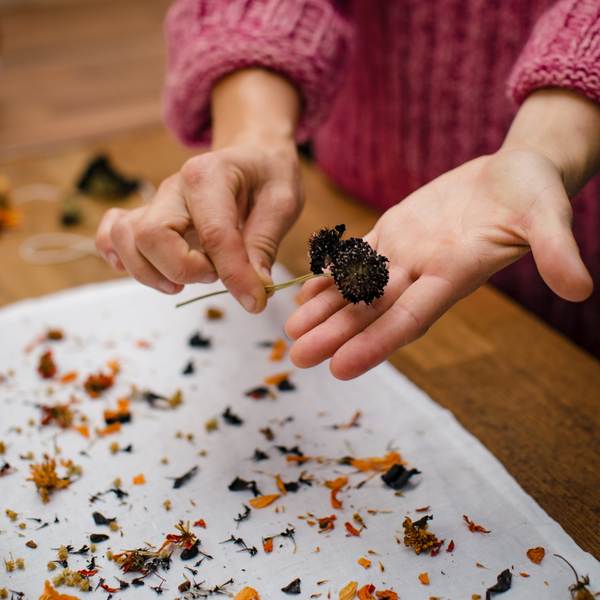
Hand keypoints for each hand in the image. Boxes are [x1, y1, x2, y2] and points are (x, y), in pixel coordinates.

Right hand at [95, 140, 302, 311]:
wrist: (253, 156)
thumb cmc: (267, 176)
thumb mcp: (282, 203)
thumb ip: (264, 245)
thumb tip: (255, 288)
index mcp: (210, 174)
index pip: (213, 233)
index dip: (233, 274)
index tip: (255, 301)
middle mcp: (174, 186)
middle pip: (152, 236)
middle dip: (183, 270)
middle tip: (215, 276)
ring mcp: (156, 202)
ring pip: (125, 239)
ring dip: (151, 272)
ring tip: (184, 283)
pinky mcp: (148, 216)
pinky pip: (112, 234)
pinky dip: (120, 258)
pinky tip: (150, 272)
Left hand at [286, 147, 592, 379]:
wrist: (513, 172)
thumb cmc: (534, 191)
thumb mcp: (547, 214)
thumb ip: (555, 249)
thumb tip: (580, 288)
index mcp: (454, 274)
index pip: (411, 317)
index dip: (377, 343)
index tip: (341, 369)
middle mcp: (424, 273)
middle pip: (374, 310)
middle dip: (335, 334)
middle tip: (296, 357)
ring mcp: (406, 254)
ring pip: (357, 288)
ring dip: (324, 308)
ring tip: (289, 329)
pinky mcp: (395, 233)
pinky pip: (356, 258)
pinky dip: (330, 274)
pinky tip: (303, 290)